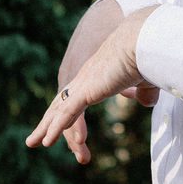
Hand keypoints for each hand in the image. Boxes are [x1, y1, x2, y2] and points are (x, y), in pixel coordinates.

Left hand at [27, 6, 156, 162]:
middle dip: (49, 122)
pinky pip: (66, 114)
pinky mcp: (87, 90)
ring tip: (35, 143)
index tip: (70, 130)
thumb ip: (143, 92)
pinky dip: (56, 129)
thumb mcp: (145, 80)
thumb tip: (147, 102)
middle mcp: (85, 78)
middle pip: (61, 104)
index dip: (70, 114)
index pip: (77, 98)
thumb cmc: (147, 55)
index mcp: (96, 75)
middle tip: (37, 138)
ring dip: (48, 129)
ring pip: (60, 111)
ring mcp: (84, 83)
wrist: (143, 39)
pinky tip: (46, 141)